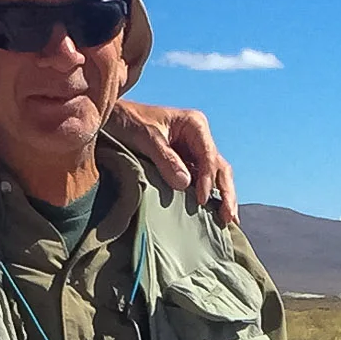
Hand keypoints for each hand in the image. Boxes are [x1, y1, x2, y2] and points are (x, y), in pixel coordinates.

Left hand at [105, 101, 237, 224]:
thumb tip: (186, 184)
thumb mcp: (145, 137)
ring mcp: (193, 151)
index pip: (209, 156)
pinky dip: (209, 197)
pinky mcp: (184, 164)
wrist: (111, 118)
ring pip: (216, 176)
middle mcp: (199, 138)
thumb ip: (165, 158)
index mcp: (195, 125)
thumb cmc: (127, 121)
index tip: (202, 200)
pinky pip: (201, 181)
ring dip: (223, 198)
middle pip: (220, 167)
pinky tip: (214, 214)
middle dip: (226, 193)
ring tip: (228, 221)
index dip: (208, 180)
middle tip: (229, 217)